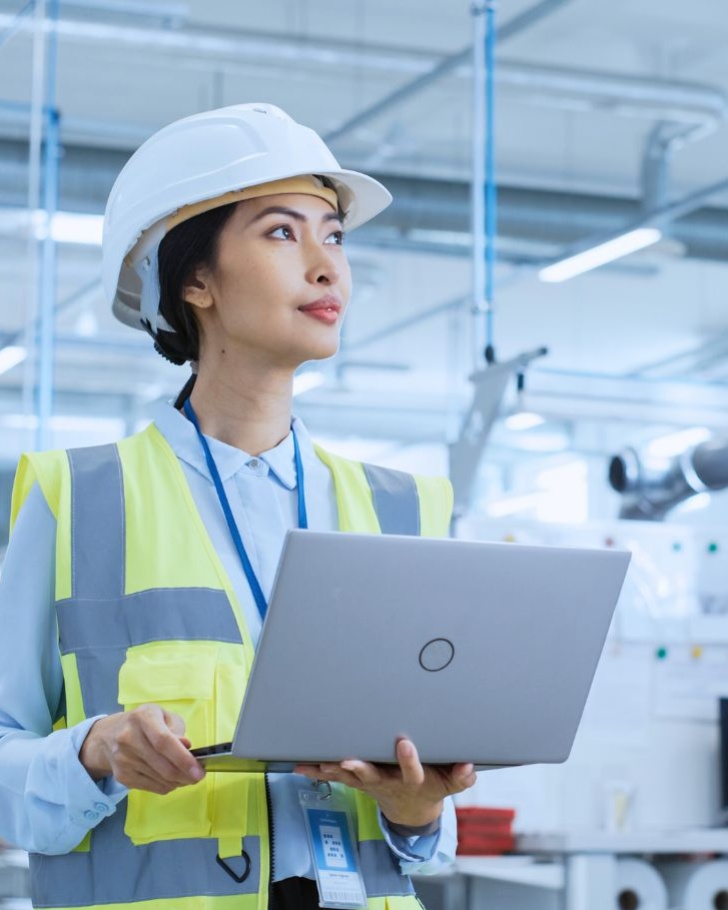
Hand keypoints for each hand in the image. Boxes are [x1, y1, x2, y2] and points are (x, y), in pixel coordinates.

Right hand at [79, 704, 204, 794]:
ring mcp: (123, 759)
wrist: (110, 735)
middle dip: (185, 775)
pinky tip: (172, 780)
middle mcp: (128, 738)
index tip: (198, 771)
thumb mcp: (163, 716)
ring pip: (158, 779)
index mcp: (143, 718)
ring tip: (187, 777)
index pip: (163, 741)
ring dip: (178, 782)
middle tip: (198, 777)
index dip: (183, 758)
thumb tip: (187, 747)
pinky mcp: (121, 776)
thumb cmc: (145, 722)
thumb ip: (177, 730)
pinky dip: (167, 786)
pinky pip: (151, 787)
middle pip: (162, 765)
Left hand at [295, 738, 475, 827]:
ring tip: (319, 762)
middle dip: (361, 769)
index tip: (405, 743)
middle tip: (349, 760)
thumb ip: (461, 776)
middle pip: (374, 777)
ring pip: (350, 777)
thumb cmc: (431, 786)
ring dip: (334, 770)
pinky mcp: (357, 781)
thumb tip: (469, 767)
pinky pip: (335, 777)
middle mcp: (388, 783)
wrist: (412, 810)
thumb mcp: (449, 783)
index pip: (412, 772)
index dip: (409, 760)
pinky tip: (301, 766)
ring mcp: (370, 784)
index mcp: (412, 781)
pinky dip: (318, 772)